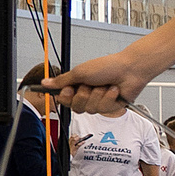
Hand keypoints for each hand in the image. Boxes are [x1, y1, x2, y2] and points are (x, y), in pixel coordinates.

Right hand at [44, 46, 158, 109]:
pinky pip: (103, 109)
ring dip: (97, 96)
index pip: (64, 99)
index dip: (65, 97)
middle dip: (83, 96)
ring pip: (90, 109)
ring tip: (105, 85)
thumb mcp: (80, 72)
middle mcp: (87, 94)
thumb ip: (62, 80)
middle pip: (76, 107)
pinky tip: (114, 90)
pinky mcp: (111, 107)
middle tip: (89, 85)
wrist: (130, 69)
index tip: (68, 89)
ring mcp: (99, 101)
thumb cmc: (107, 66)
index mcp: (78, 85)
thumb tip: (44, 82)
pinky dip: (108, 98)